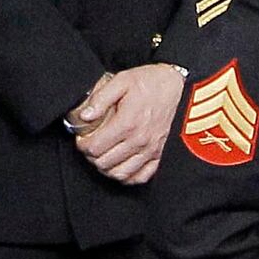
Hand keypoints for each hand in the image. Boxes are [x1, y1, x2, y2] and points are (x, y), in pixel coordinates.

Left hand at [69, 62, 184, 185]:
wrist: (176, 86)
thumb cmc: (150, 83)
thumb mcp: (121, 81)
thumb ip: (100, 99)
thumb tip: (85, 116)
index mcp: (127, 123)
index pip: (95, 147)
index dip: (82, 145)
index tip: (82, 138)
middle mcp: (139, 140)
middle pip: (104, 163)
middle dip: (91, 156)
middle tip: (90, 146)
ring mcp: (150, 150)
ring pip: (120, 174)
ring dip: (106, 168)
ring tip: (102, 156)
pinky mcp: (159, 154)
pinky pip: (141, 177)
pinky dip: (127, 176)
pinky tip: (120, 166)